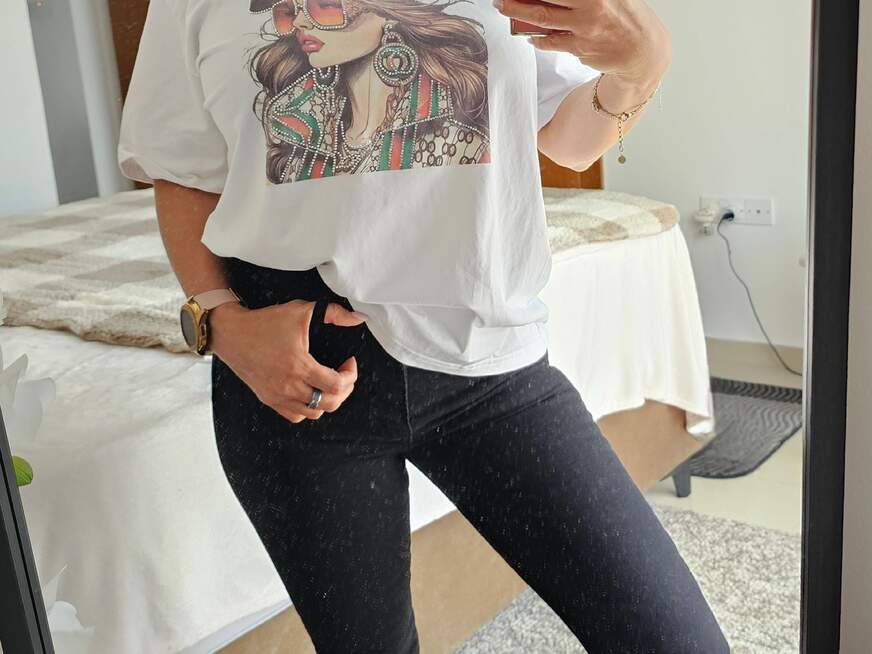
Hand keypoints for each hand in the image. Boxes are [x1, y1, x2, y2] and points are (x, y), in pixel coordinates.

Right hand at [208, 300, 365, 423]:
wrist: (231, 333)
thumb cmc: (264, 322)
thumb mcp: (301, 310)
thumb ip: (334, 313)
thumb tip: (358, 318)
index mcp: (298, 366)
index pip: (336, 385)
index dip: (351, 375)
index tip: (349, 363)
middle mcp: (288, 386)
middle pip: (329, 403)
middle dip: (345, 389)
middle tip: (345, 375)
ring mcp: (277, 396)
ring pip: (314, 413)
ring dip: (328, 400)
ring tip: (330, 384)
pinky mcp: (268, 399)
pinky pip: (296, 416)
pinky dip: (308, 408)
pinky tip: (311, 392)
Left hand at [494, 0, 670, 87]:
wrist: (643, 52)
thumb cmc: (627, 19)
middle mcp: (591, 5)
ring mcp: (584, 27)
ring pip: (542, 18)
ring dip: (518, 12)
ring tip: (505, 7)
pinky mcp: (579, 47)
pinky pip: (550, 41)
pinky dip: (537, 38)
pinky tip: (531, 35)